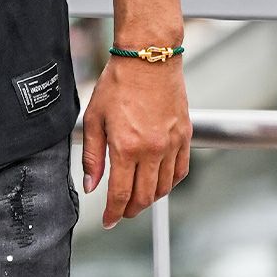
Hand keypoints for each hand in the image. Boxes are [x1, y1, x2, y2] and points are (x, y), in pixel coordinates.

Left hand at [81, 55, 191, 226]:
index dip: (113, 213)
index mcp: (127, 146)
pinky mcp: (185, 136)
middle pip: (144, 197)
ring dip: (150, 199)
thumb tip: (91, 186)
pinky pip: (180, 171)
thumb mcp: (95, 117)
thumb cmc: (118, 81)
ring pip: (164, 188)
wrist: (148, 56)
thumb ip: (93, 156)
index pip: (121, 194)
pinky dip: (169, 183)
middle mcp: (153, 150)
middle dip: (130, 210)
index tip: (108, 220)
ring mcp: (172, 144)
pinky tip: (159, 182)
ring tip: (137, 198)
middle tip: (120, 212)